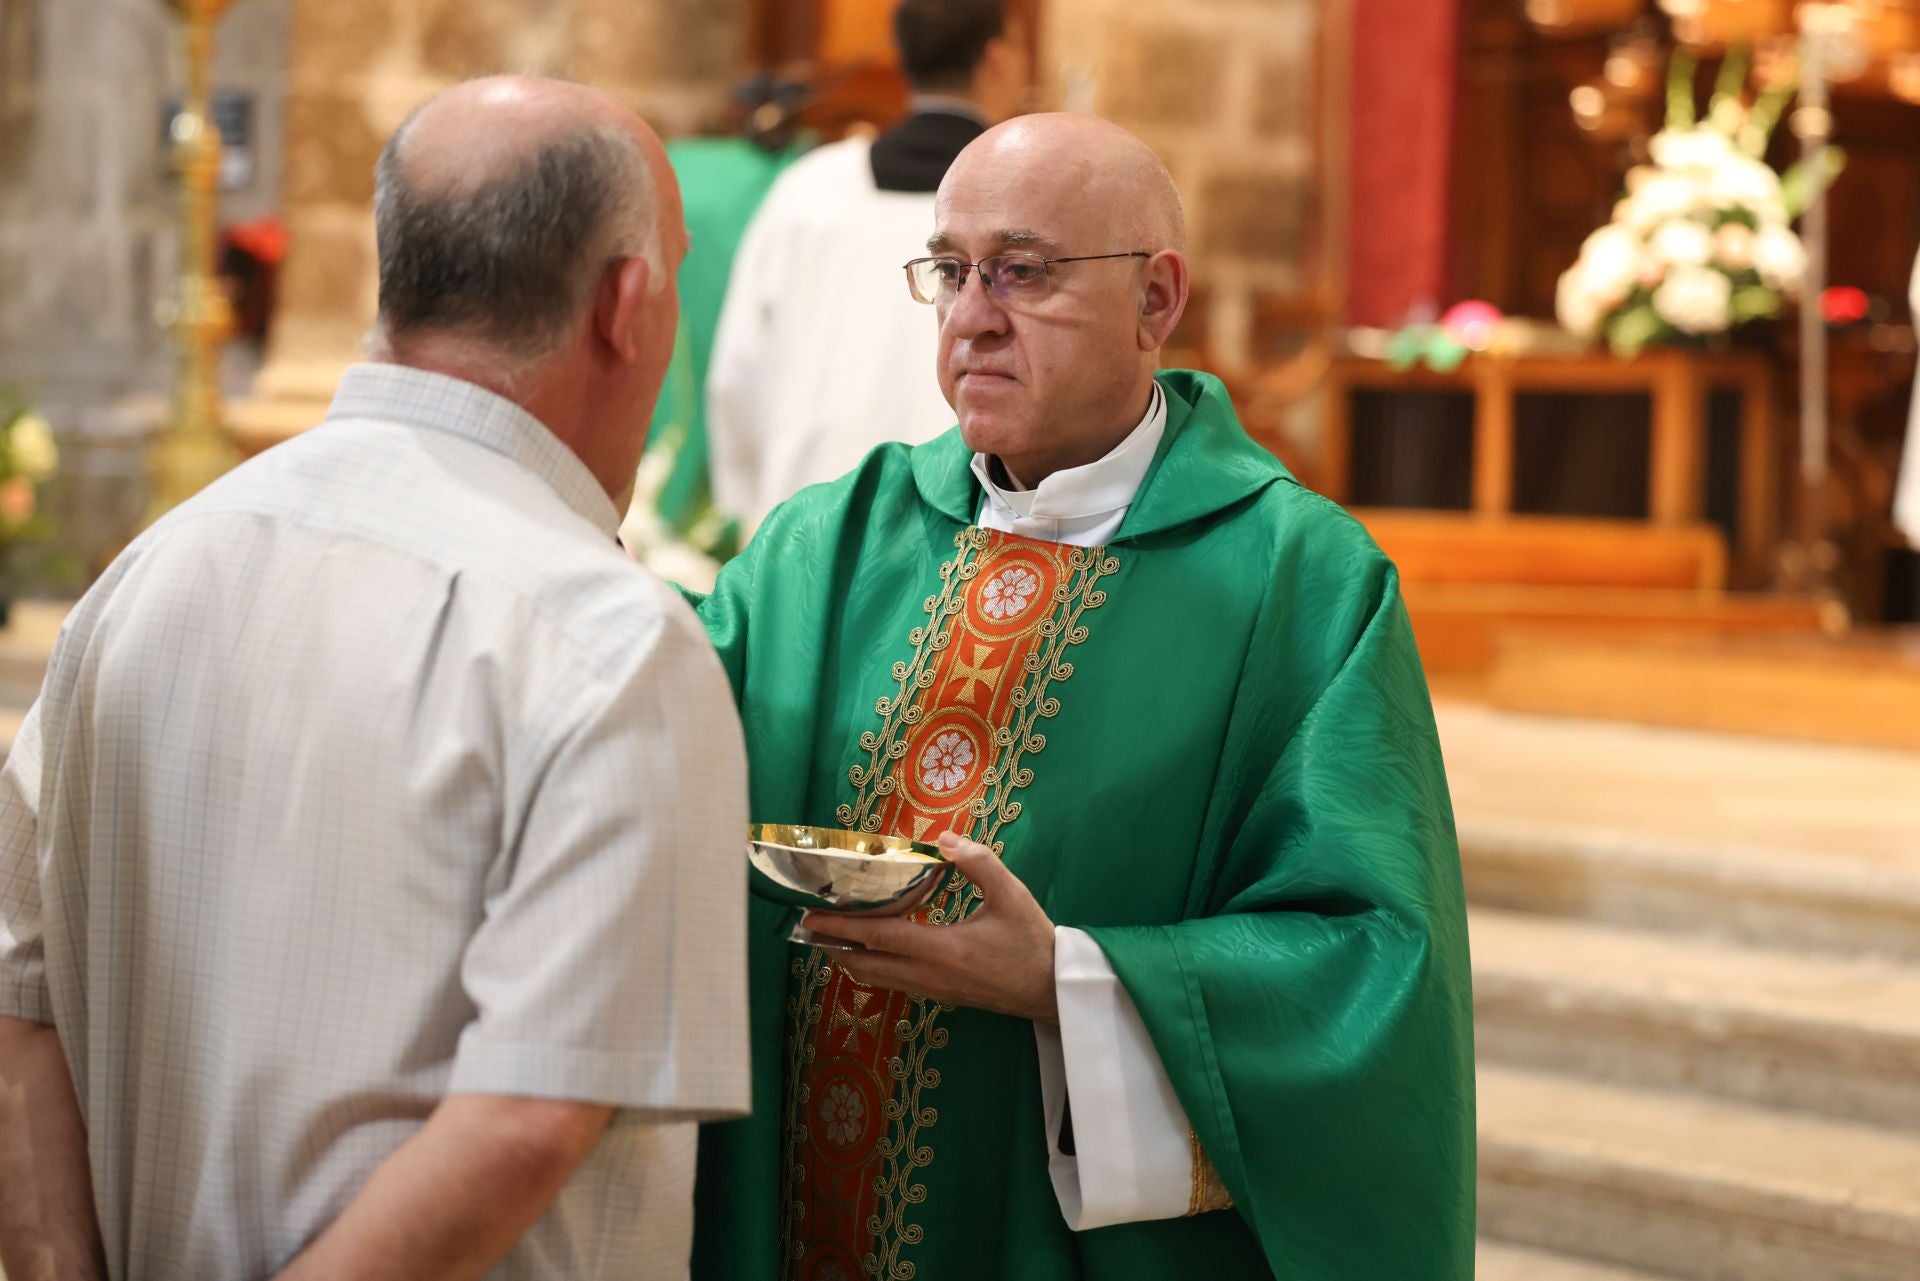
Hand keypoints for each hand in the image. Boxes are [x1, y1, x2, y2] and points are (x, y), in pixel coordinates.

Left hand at [801, 833, 1059, 1023]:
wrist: (1052, 989)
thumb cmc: (1032, 941)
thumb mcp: (1011, 894)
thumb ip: (978, 862)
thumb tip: (942, 838)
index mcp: (943, 949)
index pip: (879, 937)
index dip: (841, 927)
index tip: (810, 917)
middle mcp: (929, 975)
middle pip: (866, 966)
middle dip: (834, 946)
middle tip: (808, 928)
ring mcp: (933, 990)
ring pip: (878, 980)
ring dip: (850, 960)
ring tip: (830, 939)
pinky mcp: (940, 996)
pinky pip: (895, 983)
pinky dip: (872, 969)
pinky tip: (870, 954)